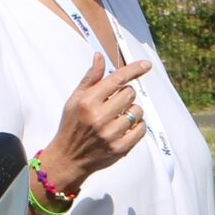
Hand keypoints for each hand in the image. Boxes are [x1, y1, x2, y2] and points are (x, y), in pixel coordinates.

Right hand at [45, 55, 154, 186]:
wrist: (68, 158)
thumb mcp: (75, 99)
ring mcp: (110, 134)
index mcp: (88, 102)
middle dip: (125, 94)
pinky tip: (125, 127)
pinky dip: (138, 126)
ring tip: (119, 116)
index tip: (146, 65)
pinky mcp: (120, 148)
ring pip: (137, 111)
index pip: (117, 79)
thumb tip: (99, 56)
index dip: (134, 69)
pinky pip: (141, 129)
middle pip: (130, 93)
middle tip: (115, 103)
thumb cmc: (72, 125)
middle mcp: (99, 117)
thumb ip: (90, 78)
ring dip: (132, 111)